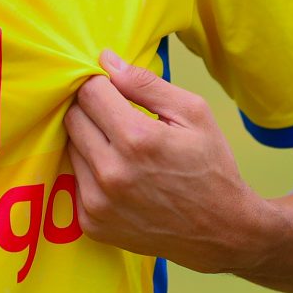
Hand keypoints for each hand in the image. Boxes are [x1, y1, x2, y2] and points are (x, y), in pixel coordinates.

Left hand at [64, 49, 287, 273]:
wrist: (221, 231)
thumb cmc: (211, 166)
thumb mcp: (193, 113)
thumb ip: (146, 83)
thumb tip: (106, 60)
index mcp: (137, 139)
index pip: (89, 92)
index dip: (102, 85)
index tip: (116, 91)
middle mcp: (111, 173)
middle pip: (73, 118)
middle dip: (93, 110)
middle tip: (120, 119)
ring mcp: (98, 202)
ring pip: (71, 149)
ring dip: (91, 142)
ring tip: (124, 150)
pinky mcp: (92, 224)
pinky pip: (75, 181)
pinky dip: (92, 173)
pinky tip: (121, 177)